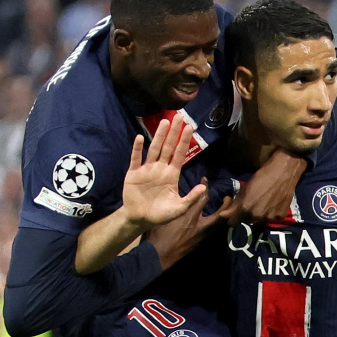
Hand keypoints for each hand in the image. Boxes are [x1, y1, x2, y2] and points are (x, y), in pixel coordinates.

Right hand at [122, 114, 206, 229]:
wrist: (140, 219)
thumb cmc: (161, 214)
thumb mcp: (179, 208)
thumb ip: (191, 198)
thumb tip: (203, 187)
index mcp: (172, 174)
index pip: (180, 154)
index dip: (185, 141)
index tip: (190, 127)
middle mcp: (160, 168)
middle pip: (168, 147)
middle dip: (174, 132)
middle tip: (179, 117)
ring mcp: (147, 169)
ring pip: (154, 149)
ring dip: (159, 136)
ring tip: (165, 122)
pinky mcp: (134, 173)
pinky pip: (136, 159)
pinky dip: (137, 149)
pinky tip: (140, 138)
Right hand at [144, 178, 231, 269]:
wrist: (159, 256)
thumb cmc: (158, 234)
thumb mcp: (165, 216)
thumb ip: (176, 206)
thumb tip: (183, 197)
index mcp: (190, 216)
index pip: (202, 198)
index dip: (205, 187)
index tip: (205, 179)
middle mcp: (200, 226)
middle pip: (220, 214)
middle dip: (227, 205)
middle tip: (228, 198)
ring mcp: (202, 236)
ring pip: (218, 225)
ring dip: (223, 216)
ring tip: (224, 210)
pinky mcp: (200, 244)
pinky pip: (212, 232)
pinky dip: (216, 226)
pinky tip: (214, 222)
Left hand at [221, 148, 305, 224]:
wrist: (283, 172)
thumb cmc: (261, 177)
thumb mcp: (244, 189)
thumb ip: (234, 205)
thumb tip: (222, 215)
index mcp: (245, 208)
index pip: (233, 223)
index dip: (233, 217)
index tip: (236, 212)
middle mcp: (256, 216)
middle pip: (247, 221)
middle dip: (247, 214)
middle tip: (253, 202)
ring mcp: (269, 218)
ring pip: (260, 220)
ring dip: (260, 214)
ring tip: (265, 201)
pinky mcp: (280, 217)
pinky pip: (272, 218)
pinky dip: (272, 213)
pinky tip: (274, 202)